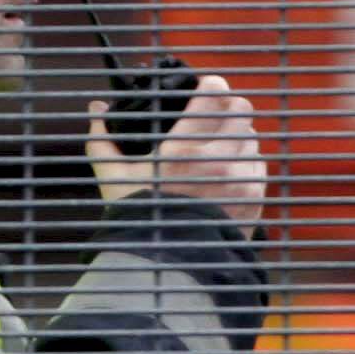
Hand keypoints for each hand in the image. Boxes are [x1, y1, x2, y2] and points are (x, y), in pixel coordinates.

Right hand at [86, 74, 265, 231]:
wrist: (167, 268)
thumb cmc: (137, 219)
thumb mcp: (113, 178)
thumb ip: (103, 139)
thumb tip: (95, 107)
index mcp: (183, 149)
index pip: (215, 94)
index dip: (211, 86)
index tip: (203, 90)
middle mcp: (218, 160)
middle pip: (241, 109)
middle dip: (226, 109)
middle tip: (211, 118)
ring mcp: (240, 180)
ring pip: (251, 137)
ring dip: (236, 138)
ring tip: (217, 151)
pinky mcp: (255, 200)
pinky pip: (258, 166)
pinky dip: (245, 165)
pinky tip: (226, 175)